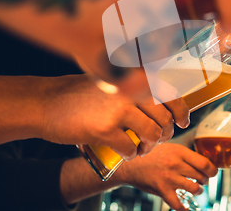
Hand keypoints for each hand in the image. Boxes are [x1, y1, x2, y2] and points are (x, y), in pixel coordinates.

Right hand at [39, 74, 187, 158]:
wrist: (47, 102)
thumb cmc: (80, 93)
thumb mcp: (113, 79)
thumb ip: (137, 86)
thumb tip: (166, 100)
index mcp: (135, 75)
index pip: (171, 93)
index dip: (181, 111)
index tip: (183, 121)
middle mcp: (130, 89)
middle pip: (165, 118)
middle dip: (166, 133)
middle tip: (158, 139)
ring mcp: (118, 109)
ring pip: (152, 134)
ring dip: (150, 146)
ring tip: (141, 148)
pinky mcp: (105, 129)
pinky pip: (130, 148)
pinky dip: (131, 155)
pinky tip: (126, 154)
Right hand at [114, 143, 217, 210]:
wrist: (130, 164)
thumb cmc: (151, 155)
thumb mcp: (170, 147)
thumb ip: (185, 155)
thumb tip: (204, 162)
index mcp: (180, 152)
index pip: (205, 163)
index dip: (213, 170)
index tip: (213, 172)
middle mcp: (176, 164)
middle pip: (202, 176)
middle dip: (205, 180)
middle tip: (202, 180)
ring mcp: (169, 178)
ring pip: (194, 189)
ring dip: (198, 191)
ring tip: (195, 189)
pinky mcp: (162, 190)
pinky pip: (178, 204)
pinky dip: (184, 208)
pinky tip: (185, 206)